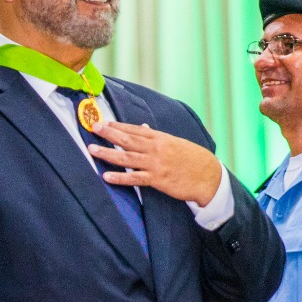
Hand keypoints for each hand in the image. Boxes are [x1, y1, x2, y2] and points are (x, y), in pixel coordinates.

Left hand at [87, 121, 223, 204]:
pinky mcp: (157, 179)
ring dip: (107, 153)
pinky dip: (120, 177)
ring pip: (127, 157)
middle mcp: (156, 148)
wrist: (209, 176)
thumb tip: (142, 127)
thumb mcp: (175, 143)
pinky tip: (106, 176)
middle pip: (127, 139)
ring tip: (92, 150)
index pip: (135, 129)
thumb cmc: (192, 159)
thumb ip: (156, 137)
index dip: (118, 125)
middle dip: (108, 133)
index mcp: (160, 138)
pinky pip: (135, 178)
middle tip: (93, 127)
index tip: (103, 122)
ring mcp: (156, 164)